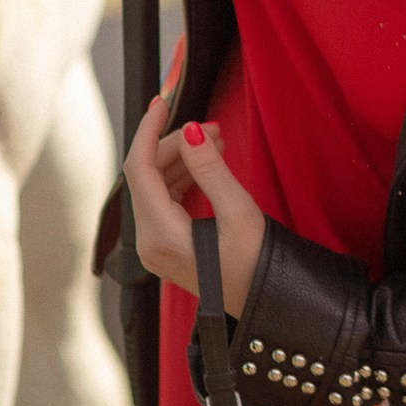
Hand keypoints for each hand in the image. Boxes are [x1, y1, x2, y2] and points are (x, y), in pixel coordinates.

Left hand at [125, 95, 263, 314]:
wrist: (265, 304)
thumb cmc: (256, 266)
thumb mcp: (238, 212)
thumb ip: (210, 169)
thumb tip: (189, 130)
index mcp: (160, 235)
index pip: (139, 168)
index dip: (149, 130)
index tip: (163, 102)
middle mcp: (149, 243)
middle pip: (147, 175)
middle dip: (176, 143)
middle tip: (213, 127)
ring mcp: (155, 246)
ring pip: (156, 185)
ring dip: (182, 158)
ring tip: (216, 142)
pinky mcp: (166, 246)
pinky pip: (164, 200)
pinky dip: (183, 176)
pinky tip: (207, 163)